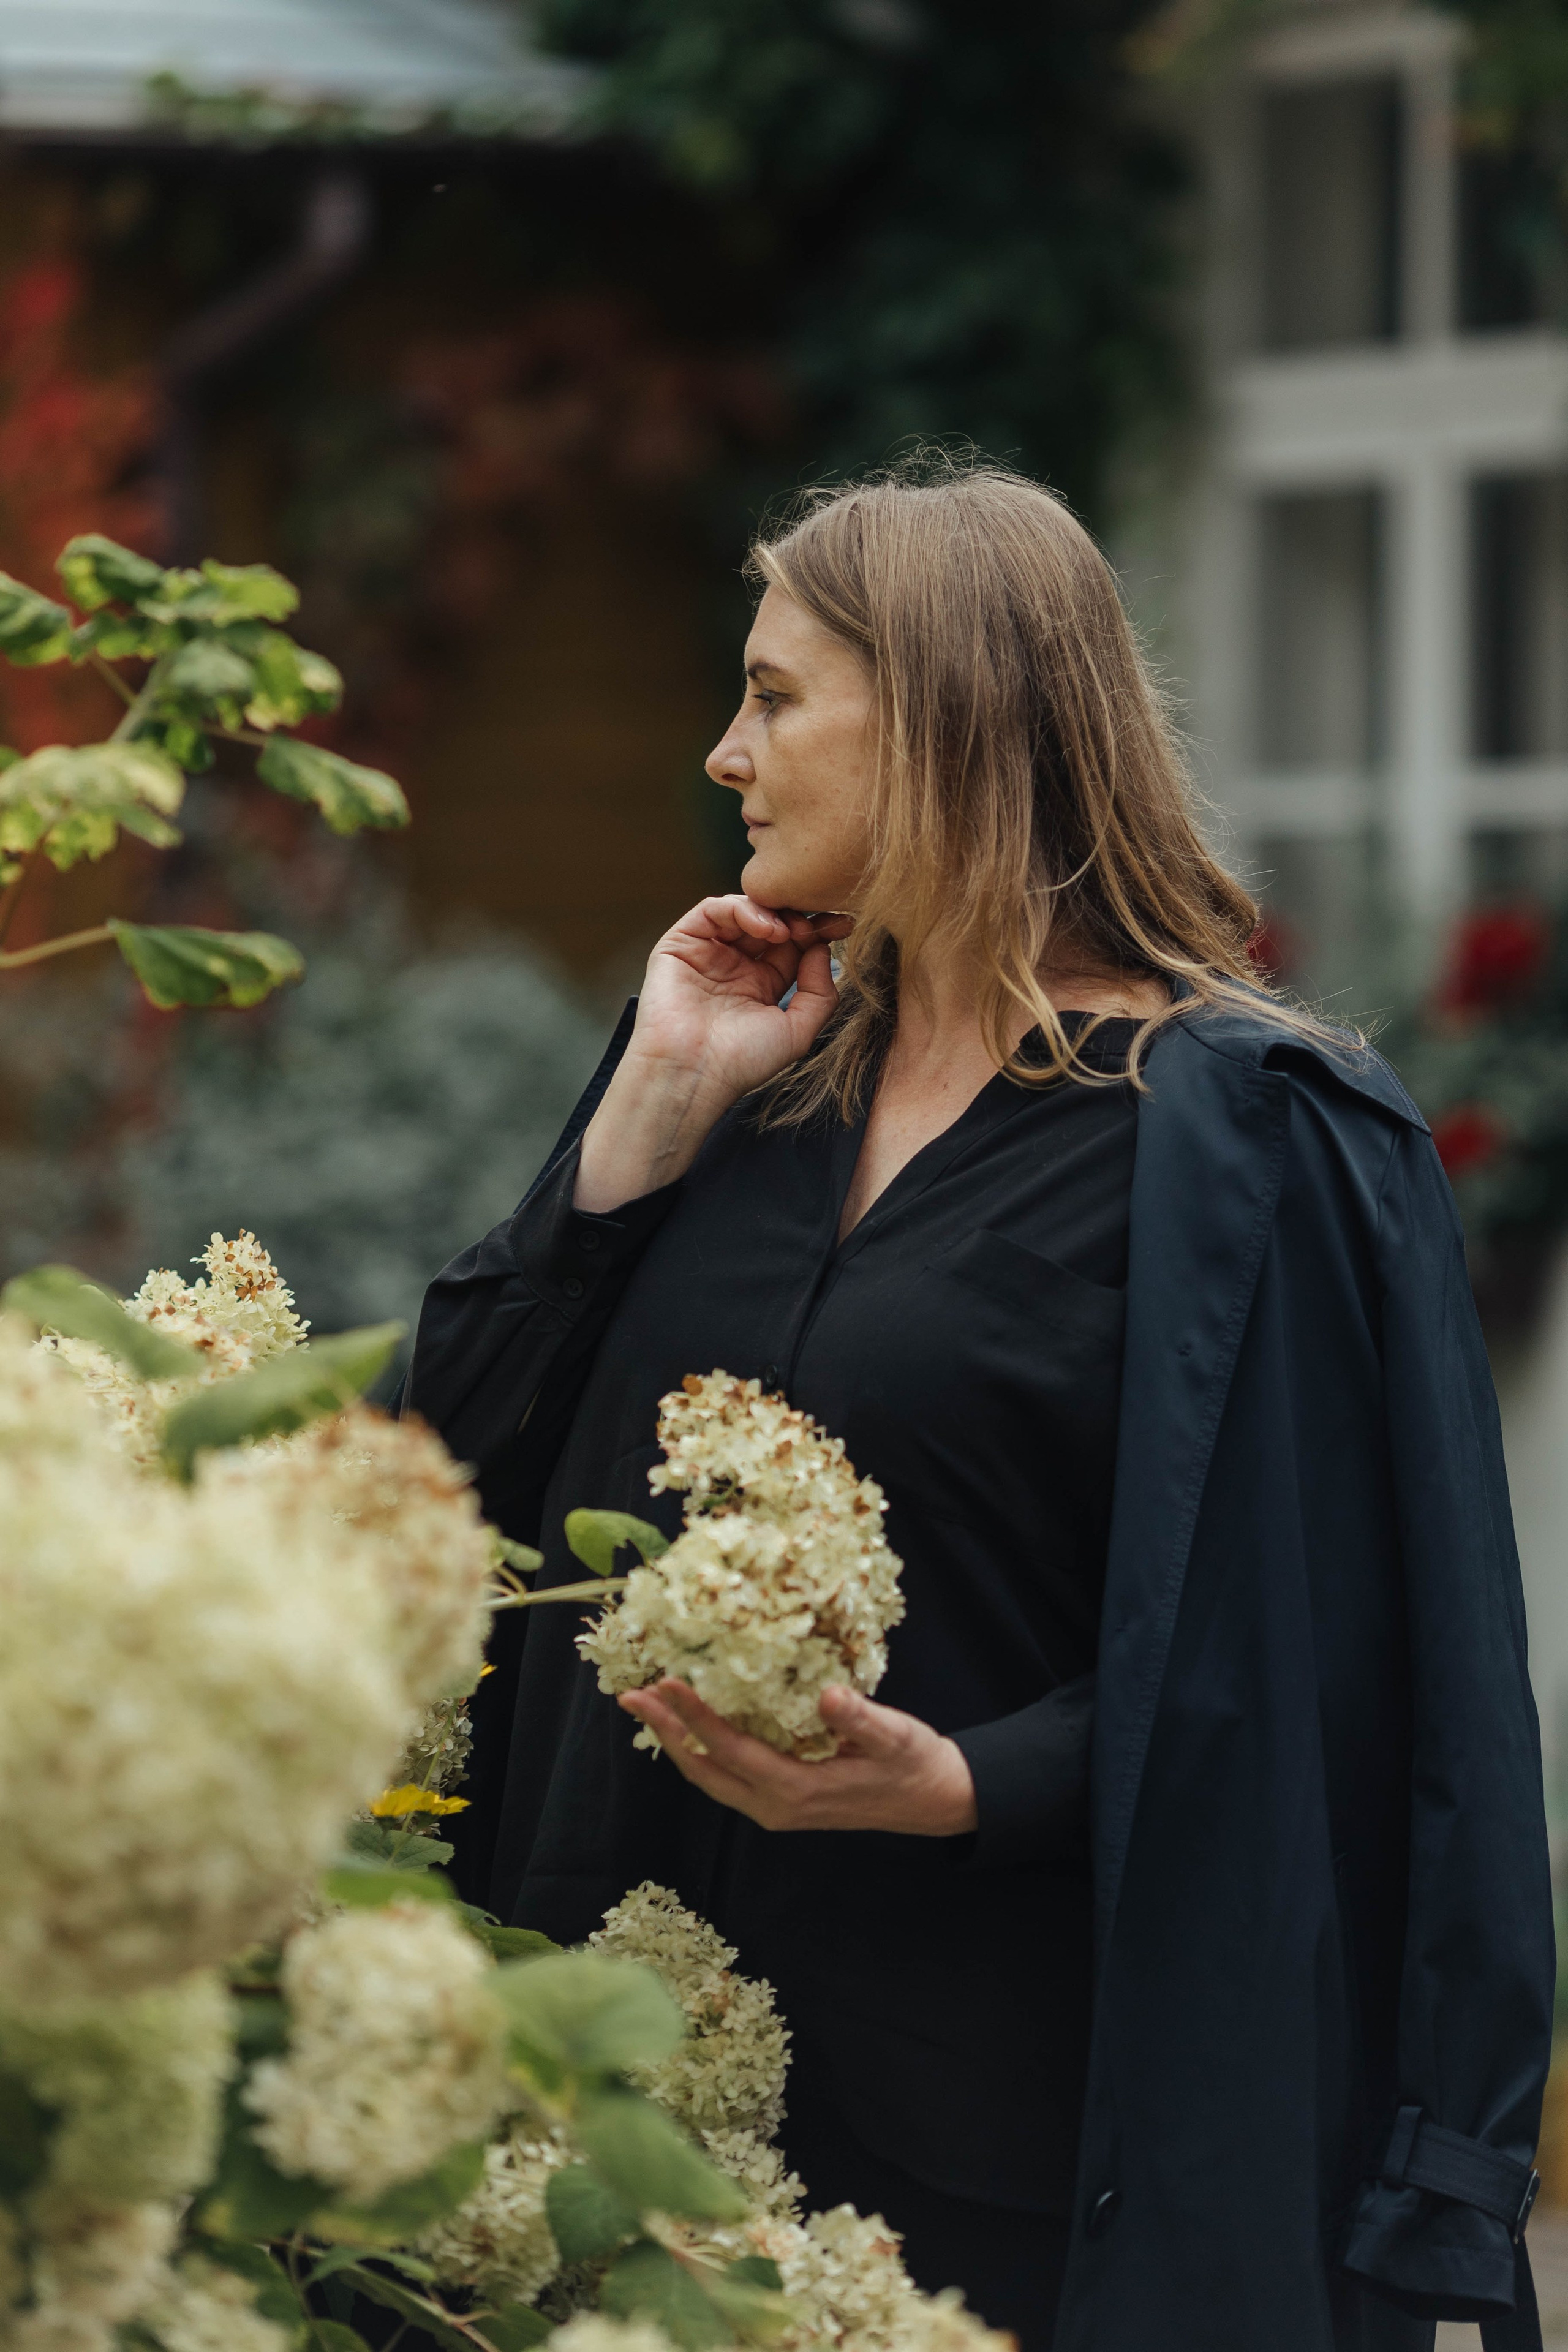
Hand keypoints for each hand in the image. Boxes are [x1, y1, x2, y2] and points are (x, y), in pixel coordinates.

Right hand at [575, 895, 852, 1211]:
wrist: (693, 1074)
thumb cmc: (741, 1062)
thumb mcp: (798, 1031)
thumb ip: (819, 992)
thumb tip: (824, 950)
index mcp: (761, 984)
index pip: (793, 945)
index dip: (817, 932)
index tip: (843, 926)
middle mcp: (734, 965)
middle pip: (771, 922)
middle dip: (799, 917)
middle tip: (819, 923)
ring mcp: (708, 953)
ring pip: (743, 911)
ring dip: (772, 913)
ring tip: (789, 931)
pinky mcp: (680, 944)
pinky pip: (712, 910)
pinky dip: (742, 909)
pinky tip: (766, 928)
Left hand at [617, 1677, 978, 1836]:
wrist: (932, 1799)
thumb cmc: (913, 1763)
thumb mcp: (895, 1736)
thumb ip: (860, 1719)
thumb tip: (825, 1695)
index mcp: (796, 1790)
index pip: (731, 1750)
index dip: (695, 1717)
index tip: (666, 1683)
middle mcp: (775, 1806)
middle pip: (704, 1770)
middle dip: (666, 1732)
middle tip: (632, 1695)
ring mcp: (775, 1808)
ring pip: (710, 1777)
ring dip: (678, 1741)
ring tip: (650, 1705)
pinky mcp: (780, 1800)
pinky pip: (727, 1776)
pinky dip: (701, 1749)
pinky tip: (692, 1723)